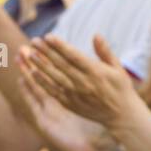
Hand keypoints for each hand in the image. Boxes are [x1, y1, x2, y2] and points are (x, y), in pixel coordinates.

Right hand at [15, 53, 116, 150]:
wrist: (98, 150)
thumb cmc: (101, 127)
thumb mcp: (102, 102)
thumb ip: (100, 86)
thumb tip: (103, 64)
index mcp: (70, 98)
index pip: (58, 75)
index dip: (50, 60)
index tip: (45, 43)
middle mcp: (58, 103)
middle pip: (44, 78)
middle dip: (34, 63)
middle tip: (25, 47)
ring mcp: (50, 113)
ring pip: (36, 89)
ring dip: (27, 73)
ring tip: (19, 58)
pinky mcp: (45, 123)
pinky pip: (34, 105)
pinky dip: (28, 92)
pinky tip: (22, 80)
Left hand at [22, 33, 139, 130]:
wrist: (121, 115)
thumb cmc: (120, 88)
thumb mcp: (117, 68)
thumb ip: (105, 52)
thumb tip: (96, 35)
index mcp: (96, 72)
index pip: (74, 56)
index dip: (60, 46)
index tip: (48, 36)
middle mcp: (84, 82)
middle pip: (61, 65)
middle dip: (46, 52)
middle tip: (34, 41)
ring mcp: (76, 94)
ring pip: (55, 77)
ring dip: (41, 66)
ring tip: (30, 54)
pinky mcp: (71, 104)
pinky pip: (54, 92)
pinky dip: (43, 82)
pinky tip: (33, 73)